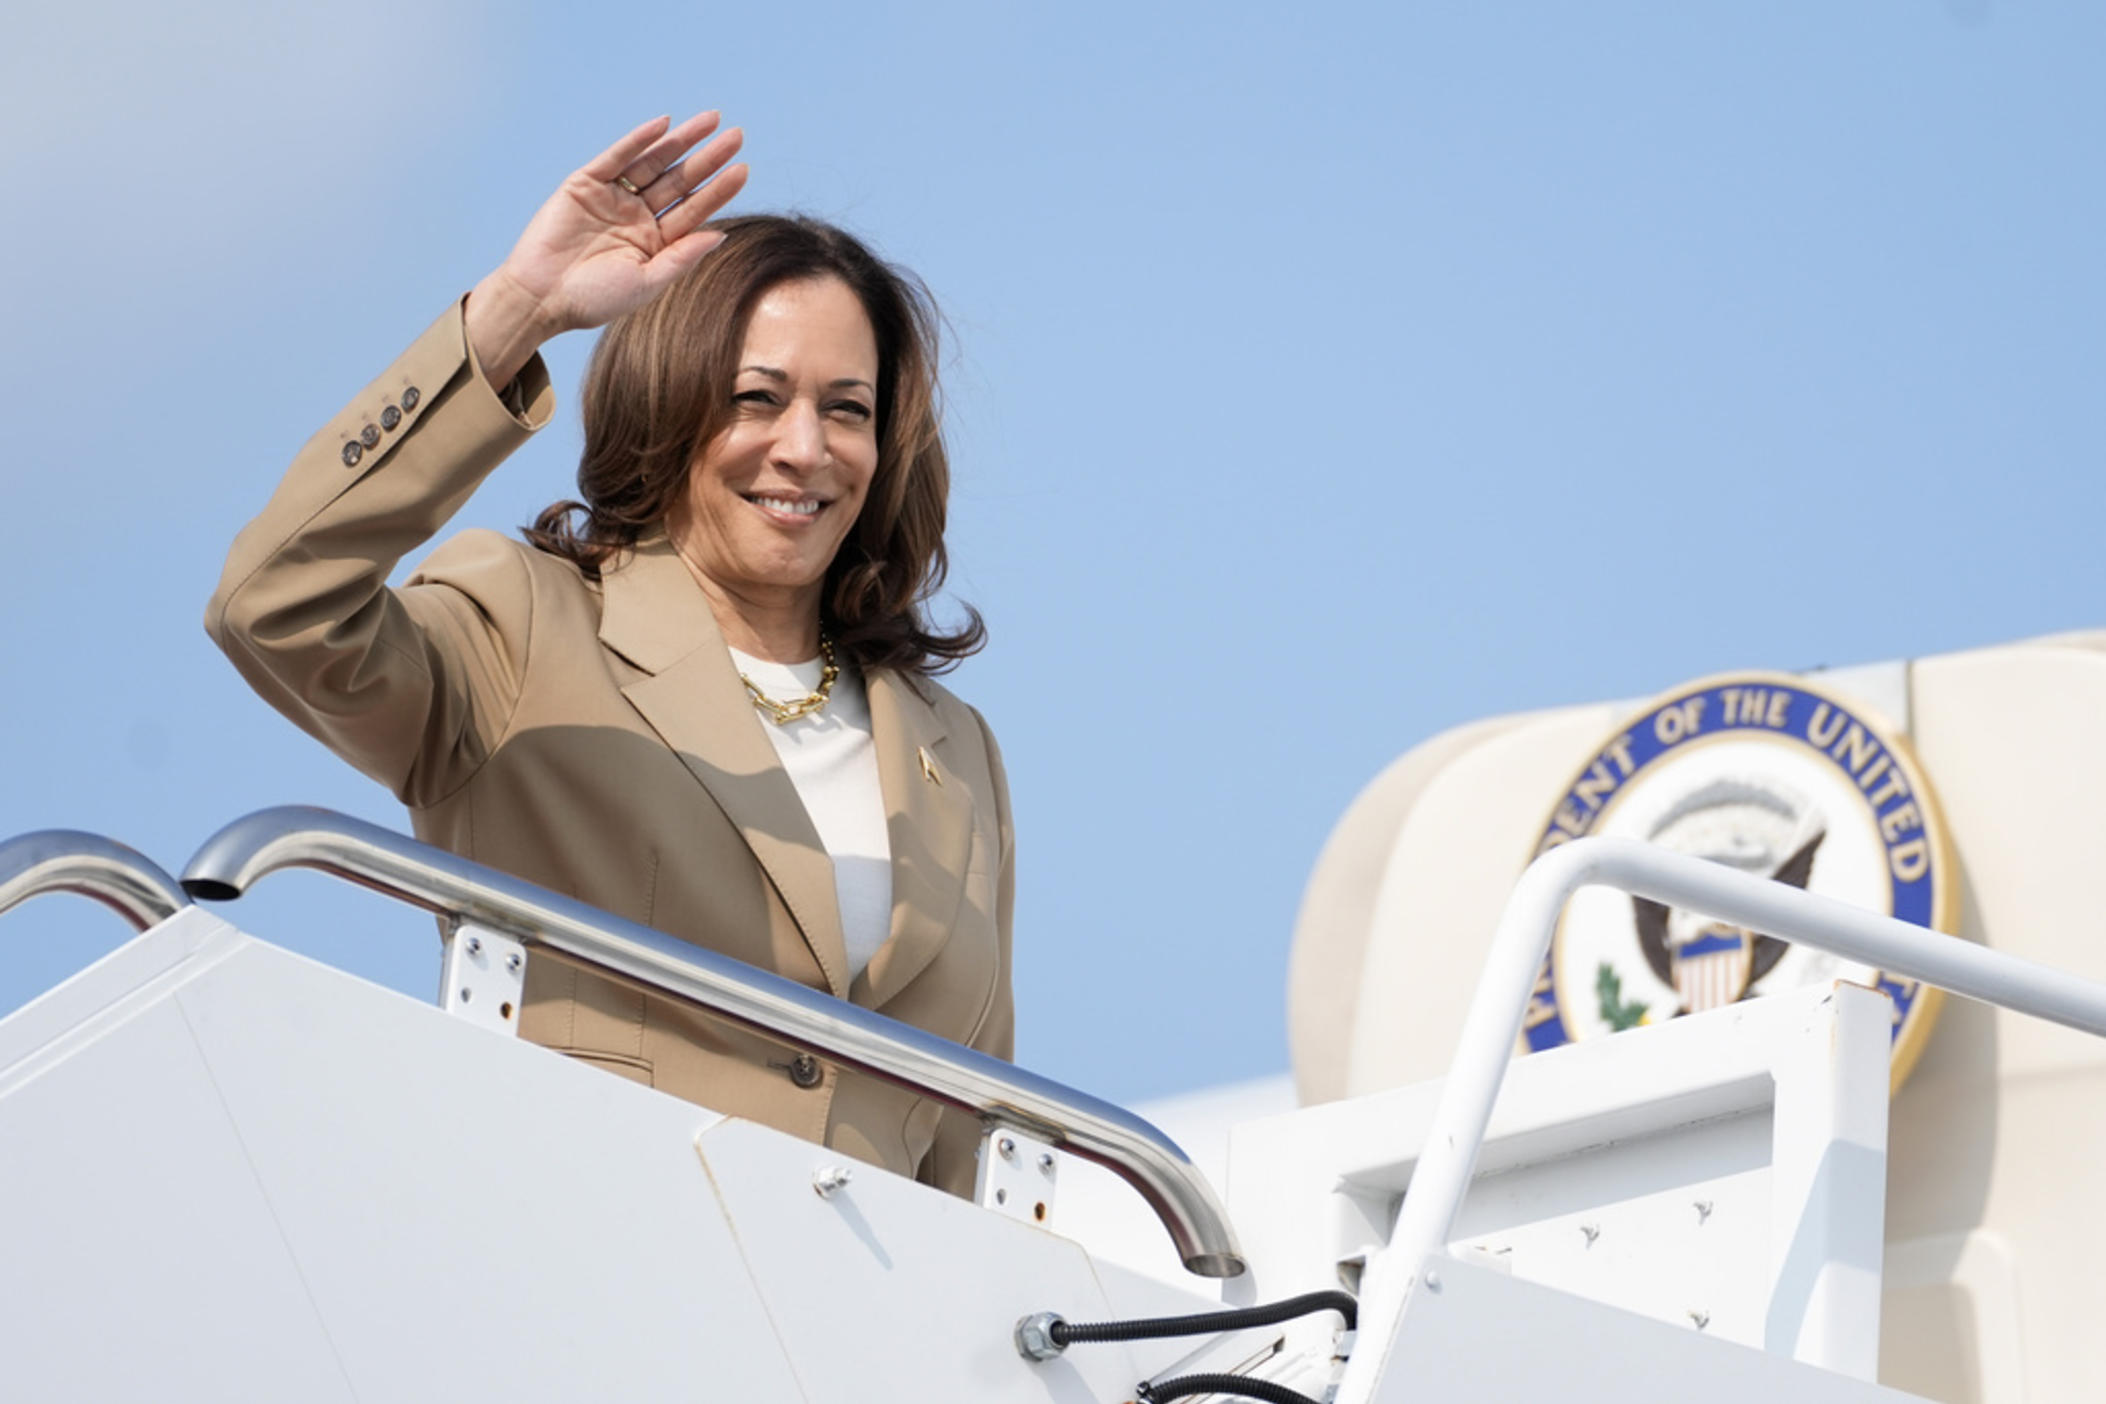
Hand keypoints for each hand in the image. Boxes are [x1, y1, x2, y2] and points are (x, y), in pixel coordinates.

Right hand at [466, 112, 748, 388]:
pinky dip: (638, 140)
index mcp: (655, 242)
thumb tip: (721, 235)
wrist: (542, 298)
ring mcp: (612, 198)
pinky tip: (663, 125)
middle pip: (680, 181)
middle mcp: (637, 216)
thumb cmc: (594, 299)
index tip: (744, 170)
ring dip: (681, 141)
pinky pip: (616, 157)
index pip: (694, 210)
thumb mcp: (647, 282)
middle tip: (737, 136)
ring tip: (711, 121)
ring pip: (653, 163)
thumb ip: (682, 257)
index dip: (718, 190)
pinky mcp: (585, 184)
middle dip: (708, 158)